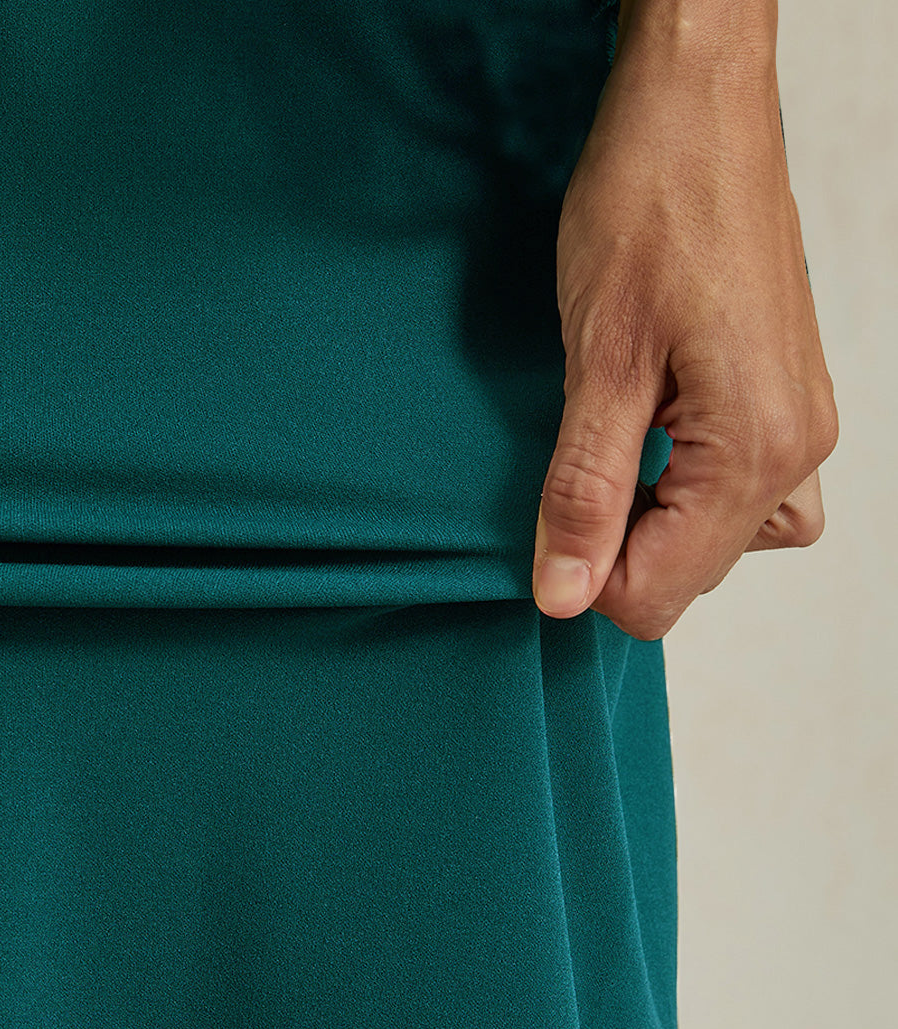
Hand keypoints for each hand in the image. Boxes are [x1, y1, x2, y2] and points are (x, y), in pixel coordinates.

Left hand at [531, 18, 837, 637]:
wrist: (699, 108)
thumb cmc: (651, 206)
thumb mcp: (598, 361)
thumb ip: (583, 492)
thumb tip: (563, 596)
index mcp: (754, 450)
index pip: (661, 592)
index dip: (588, 576)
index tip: (550, 521)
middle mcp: (797, 449)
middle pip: (697, 574)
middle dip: (622, 547)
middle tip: (574, 466)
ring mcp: (802, 423)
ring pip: (728, 540)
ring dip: (662, 524)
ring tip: (615, 453)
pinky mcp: (788, 398)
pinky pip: (752, 491)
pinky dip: (697, 491)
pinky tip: (658, 444)